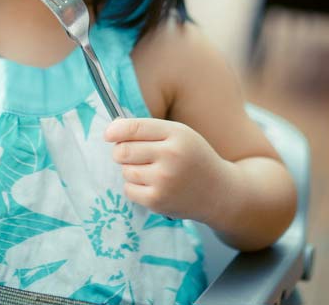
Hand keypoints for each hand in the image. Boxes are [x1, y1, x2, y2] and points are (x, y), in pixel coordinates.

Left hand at [104, 118, 234, 222]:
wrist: (219, 192)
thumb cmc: (193, 158)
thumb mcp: (180, 135)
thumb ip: (149, 130)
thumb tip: (112, 130)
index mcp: (176, 134)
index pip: (134, 128)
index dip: (115, 130)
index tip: (108, 134)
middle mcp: (171, 156)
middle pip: (123, 151)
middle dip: (121, 151)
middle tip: (131, 154)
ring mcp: (164, 180)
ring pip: (125, 171)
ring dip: (131, 170)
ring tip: (151, 171)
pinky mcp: (158, 201)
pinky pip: (129, 190)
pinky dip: (134, 187)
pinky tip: (152, 185)